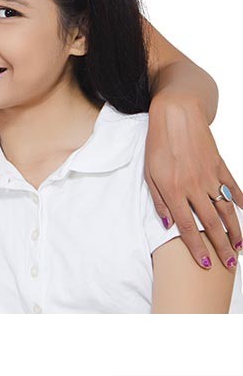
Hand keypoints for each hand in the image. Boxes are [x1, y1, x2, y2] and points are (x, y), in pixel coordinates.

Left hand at [145, 93, 242, 270]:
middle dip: (221, 247)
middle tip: (229, 266)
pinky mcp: (220, 166)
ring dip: (234, 231)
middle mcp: (194, 187)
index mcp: (173, 190)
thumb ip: (158, 201)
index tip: (205, 264)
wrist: (176, 115)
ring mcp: (210, 177)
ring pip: (226, 210)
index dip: (196, 247)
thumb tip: (166, 225)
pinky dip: (241, 202)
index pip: (187, 226)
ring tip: (239, 248)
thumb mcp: (149, 173)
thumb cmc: (157, 145)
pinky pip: (233, 188)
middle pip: (211, 224)